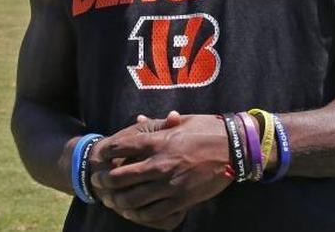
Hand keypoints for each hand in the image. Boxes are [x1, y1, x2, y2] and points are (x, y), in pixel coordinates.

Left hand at [91, 114, 231, 227]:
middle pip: (122, 177)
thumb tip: (138, 120)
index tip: (101, 156)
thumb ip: (157, 124)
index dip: (107, 152)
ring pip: (133, 199)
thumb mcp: (183, 121)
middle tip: (98, 182)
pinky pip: (152, 213)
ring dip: (117, 201)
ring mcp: (171, 185)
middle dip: (105, 181)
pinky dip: (138, 215)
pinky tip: (132, 212)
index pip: (123, 147)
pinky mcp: (181, 200)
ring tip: (111, 200)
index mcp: (160, 142)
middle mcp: (161, 164)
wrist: (236, 149)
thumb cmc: (209, 130)